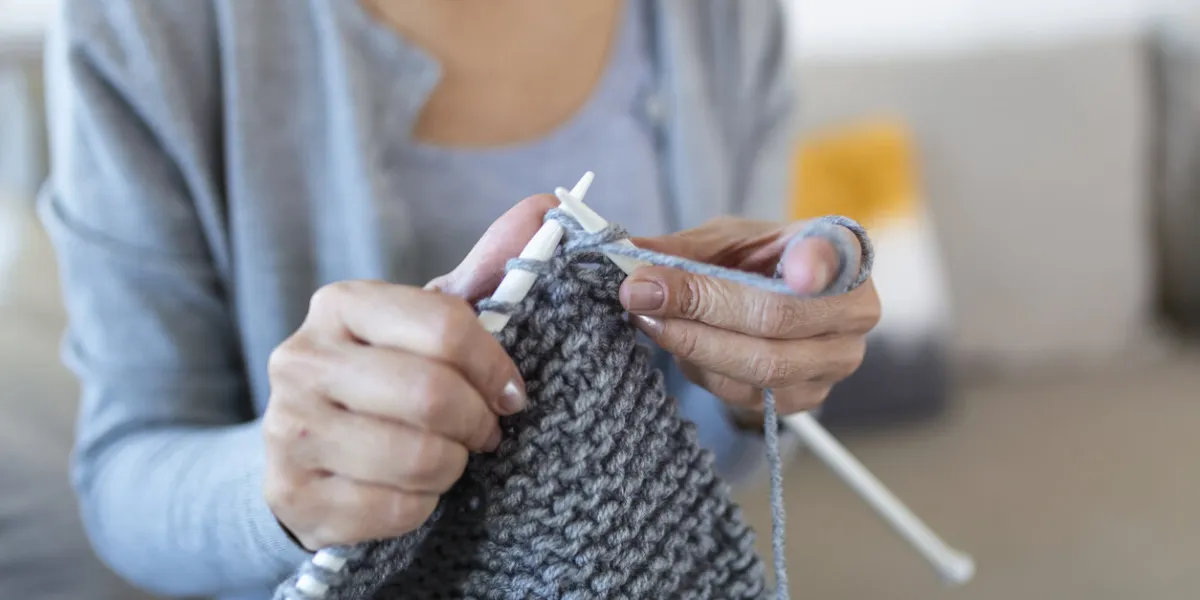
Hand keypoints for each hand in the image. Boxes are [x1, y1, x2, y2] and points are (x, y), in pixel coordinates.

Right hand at [262, 195, 556, 550]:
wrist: (310, 453)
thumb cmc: (389, 379)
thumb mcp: (431, 324)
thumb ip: (488, 272)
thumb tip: (547, 206)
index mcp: (340, 303)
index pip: (445, 324)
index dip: (496, 366)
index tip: (512, 392)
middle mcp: (300, 359)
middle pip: (431, 395)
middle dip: (478, 422)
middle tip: (485, 432)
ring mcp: (289, 429)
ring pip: (416, 458)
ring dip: (452, 465)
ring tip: (446, 456)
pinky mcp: (293, 494)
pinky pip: (395, 509)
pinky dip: (422, 505)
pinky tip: (410, 488)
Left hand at [620, 217, 880, 415]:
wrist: (777, 300)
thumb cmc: (756, 261)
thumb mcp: (723, 240)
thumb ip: (683, 250)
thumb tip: (626, 259)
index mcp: (845, 251)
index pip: (836, 257)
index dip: (816, 265)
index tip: (794, 268)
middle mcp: (856, 311)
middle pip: (776, 317)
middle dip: (700, 306)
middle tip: (642, 293)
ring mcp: (836, 362)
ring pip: (759, 366)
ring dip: (691, 342)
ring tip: (647, 316)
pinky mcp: (807, 399)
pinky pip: (745, 395)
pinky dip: (701, 368)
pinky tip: (675, 341)